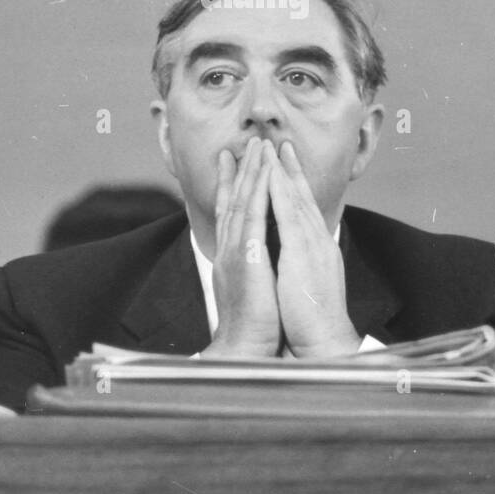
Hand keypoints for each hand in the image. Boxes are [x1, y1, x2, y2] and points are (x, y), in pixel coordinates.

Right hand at [202, 138, 281, 358]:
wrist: (247, 349)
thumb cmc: (254, 326)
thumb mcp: (250, 288)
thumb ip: (250, 266)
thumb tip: (257, 255)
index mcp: (234, 256)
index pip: (232, 213)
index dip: (231, 185)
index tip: (233, 162)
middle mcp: (232, 249)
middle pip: (234, 200)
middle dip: (239, 170)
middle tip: (244, 144)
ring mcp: (237, 251)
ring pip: (242, 202)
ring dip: (249, 172)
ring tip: (256, 147)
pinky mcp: (248, 257)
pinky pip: (254, 216)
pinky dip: (258, 192)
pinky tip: (263, 173)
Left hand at [268, 141, 360, 357]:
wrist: (323, 343)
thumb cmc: (310, 320)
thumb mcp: (303, 283)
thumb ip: (296, 263)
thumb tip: (285, 255)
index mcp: (315, 248)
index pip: (302, 208)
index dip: (293, 183)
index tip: (283, 162)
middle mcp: (316, 240)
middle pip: (301, 196)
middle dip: (288, 168)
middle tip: (278, 142)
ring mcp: (311, 244)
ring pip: (295, 199)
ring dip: (282, 171)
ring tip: (271, 148)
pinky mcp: (302, 252)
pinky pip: (288, 214)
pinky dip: (279, 192)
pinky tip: (269, 175)